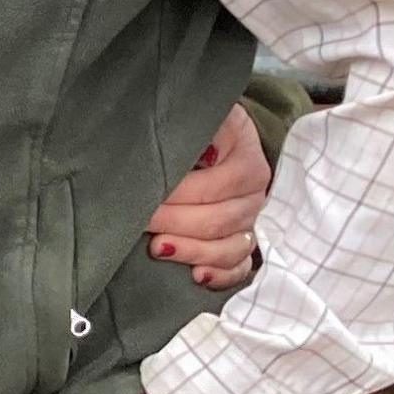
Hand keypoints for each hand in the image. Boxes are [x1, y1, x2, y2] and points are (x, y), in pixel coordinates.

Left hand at [142, 105, 267, 290]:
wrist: (215, 138)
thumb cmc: (201, 129)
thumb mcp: (201, 117)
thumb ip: (196, 128)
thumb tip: (196, 151)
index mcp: (247, 162)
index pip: (212, 187)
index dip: (176, 194)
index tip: (142, 196)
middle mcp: (255, 194)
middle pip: (218, 219)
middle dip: (174, 223)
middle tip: (138, 222)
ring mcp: (252, 222)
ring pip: (229, 247)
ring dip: (193, 251)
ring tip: (158, 248)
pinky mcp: (245, 243)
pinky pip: (240, 268)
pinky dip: (220, 275)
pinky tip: (196, 275)